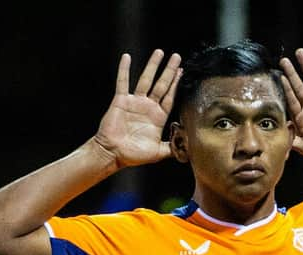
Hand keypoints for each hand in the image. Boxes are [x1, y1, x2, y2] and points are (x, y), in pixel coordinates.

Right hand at [94, 49, 181, 166]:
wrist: (113, 154)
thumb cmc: (134, 155)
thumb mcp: (158, 152)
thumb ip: (173, 147)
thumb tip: (188, 148)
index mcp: (158, 117)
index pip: (170, 96)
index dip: (176, 84)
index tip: (182, 71)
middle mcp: (148, 107)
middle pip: (162, 84)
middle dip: (170, 71)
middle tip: (177, 57)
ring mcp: (135, 102)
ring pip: (146, 80)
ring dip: (152, 66)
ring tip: (159, 52)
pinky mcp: (121, 100)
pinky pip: (123, 82)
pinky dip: (124, 69)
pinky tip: (127, 57)